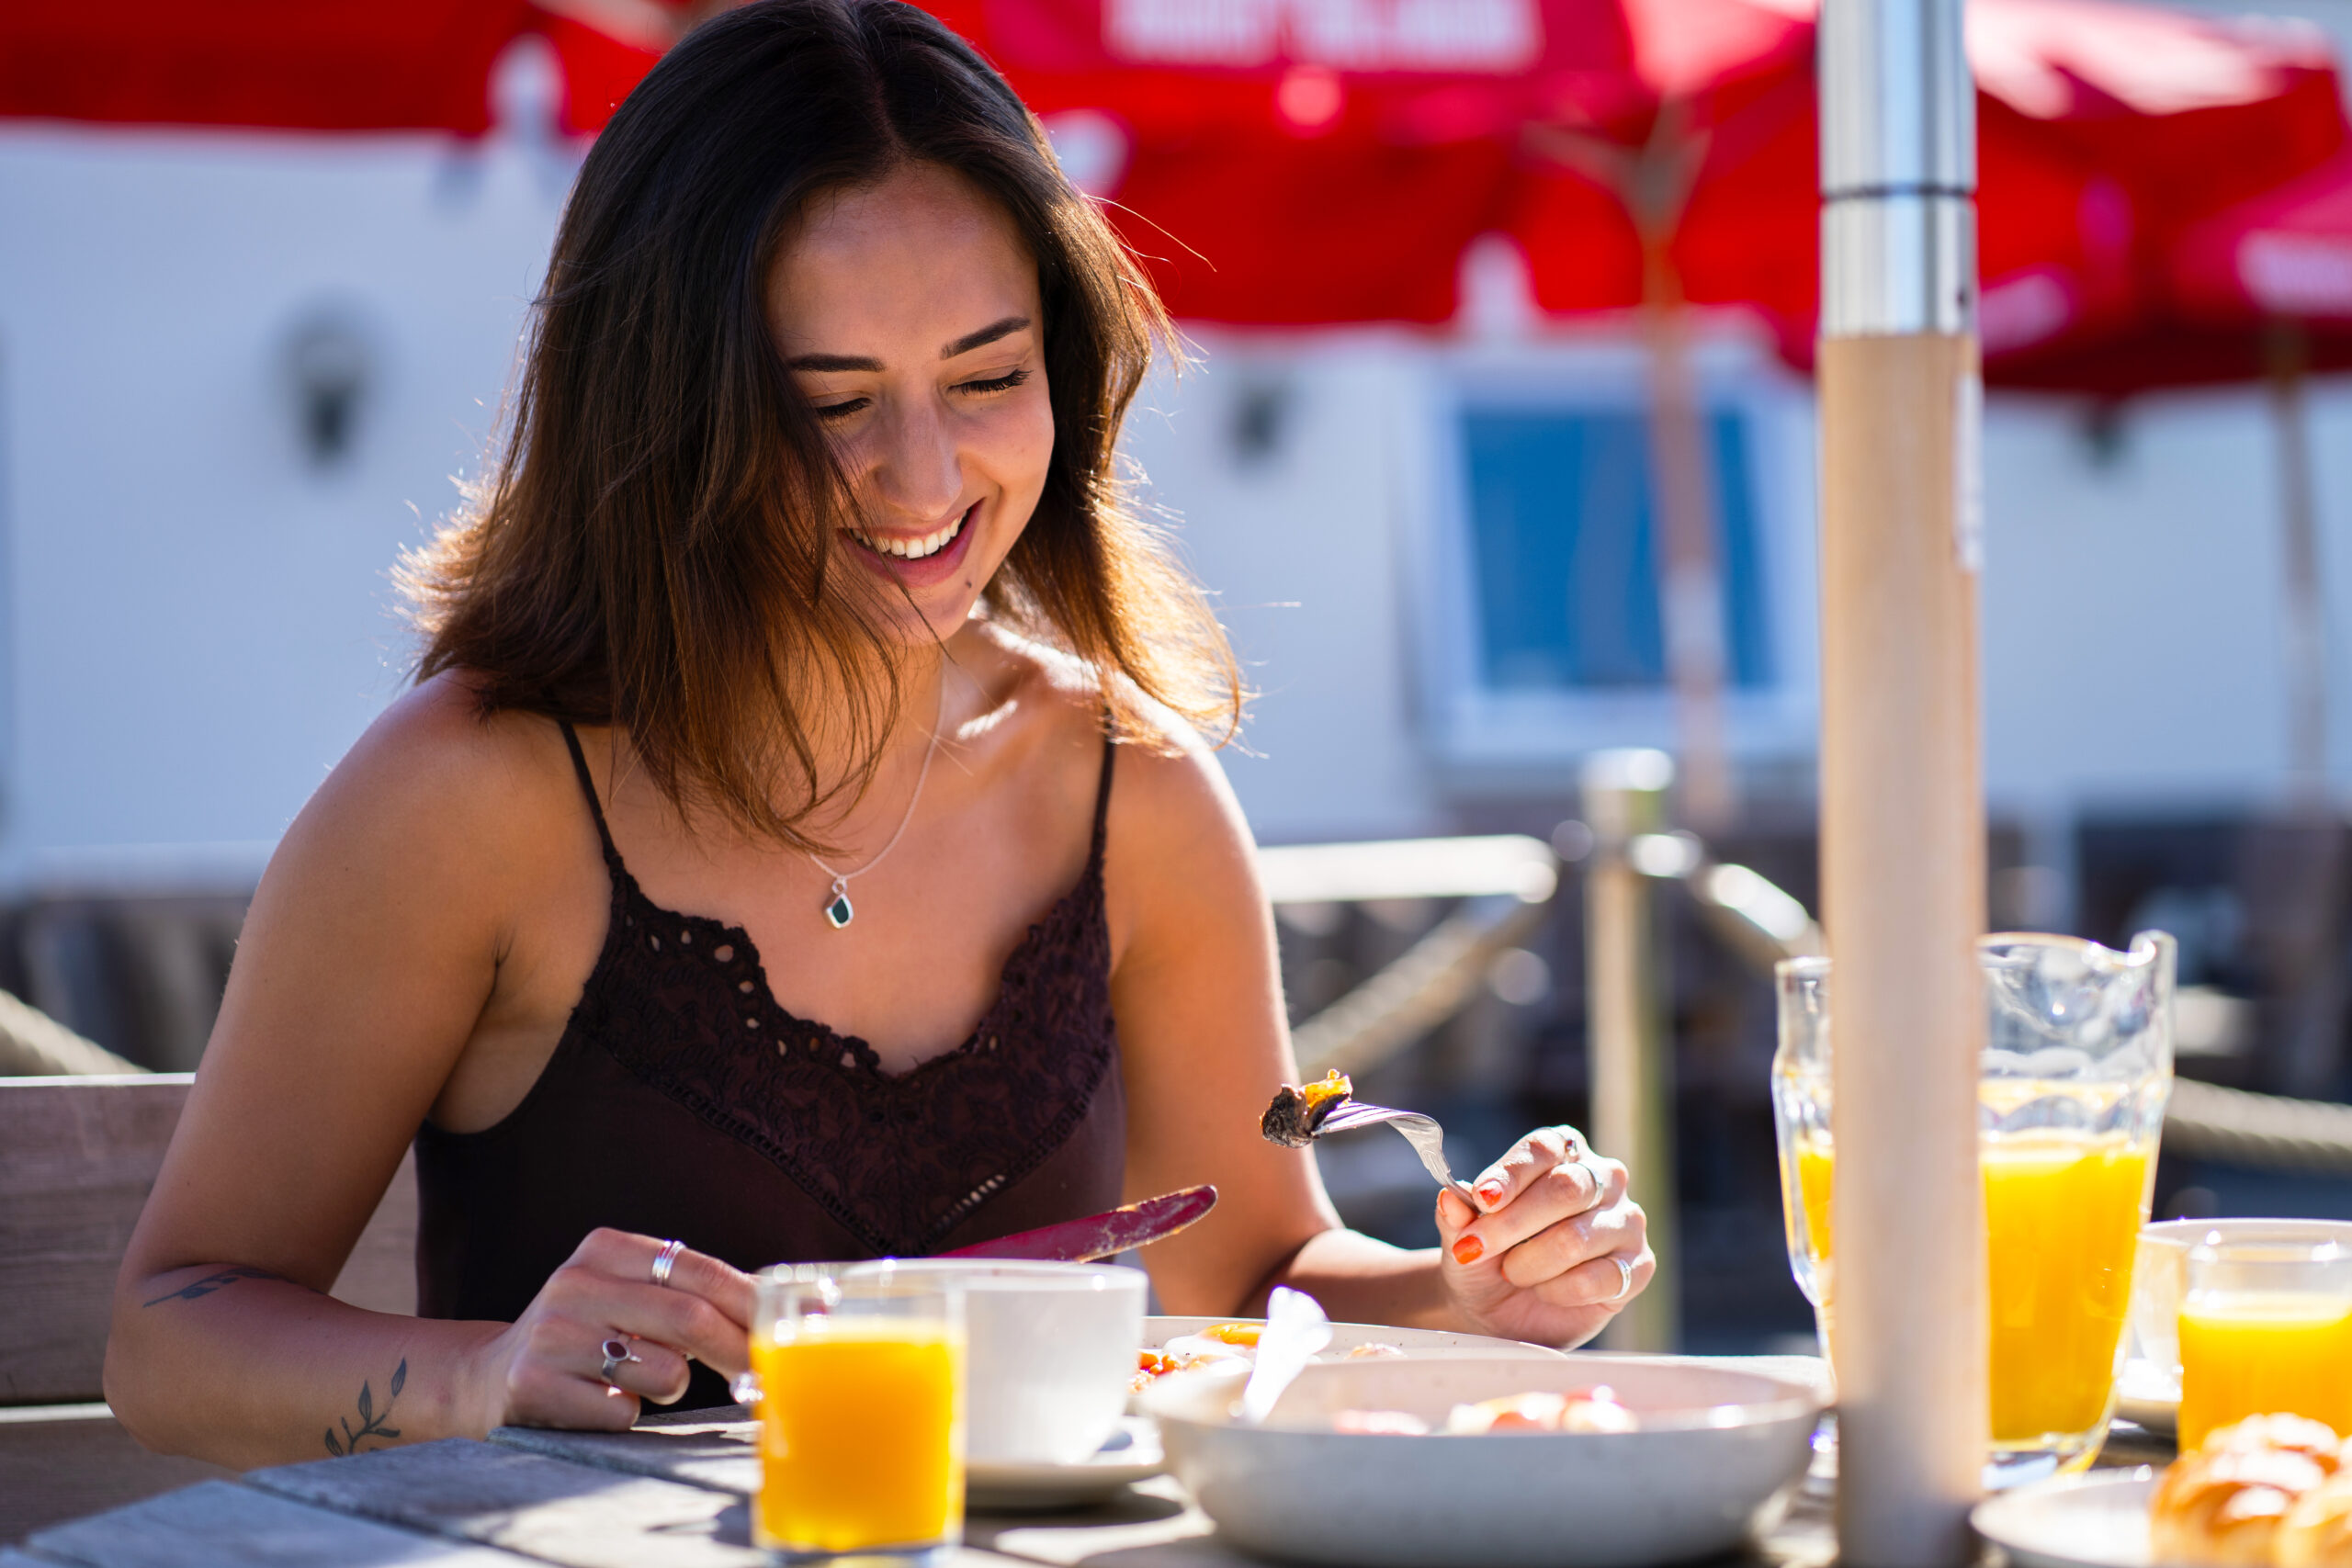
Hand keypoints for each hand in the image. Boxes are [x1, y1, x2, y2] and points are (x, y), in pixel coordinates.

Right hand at [464, 1229, 753, 1432]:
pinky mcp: (535, 1386)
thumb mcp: (625, 1295)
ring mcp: (551, 1334)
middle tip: (760, 1378)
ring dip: (671, 1387)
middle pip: (689, 1318)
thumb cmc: (585, 1338)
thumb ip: (686, 1293)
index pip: (698, 1271)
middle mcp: (575, 1282)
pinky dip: (627, 1413)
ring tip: (637, 1380)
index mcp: (605, 1249)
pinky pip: (622, 1410)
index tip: (787, 1328)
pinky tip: (596, 1402)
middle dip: (738, 1352)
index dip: (750, 1303)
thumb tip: (780, 1308)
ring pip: (663, 1371)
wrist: (487, 1379)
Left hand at [1434, 1125, 1652, 1348]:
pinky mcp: (1638, 1266)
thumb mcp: (1462, 1237)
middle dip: (1513, 1223)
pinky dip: (1560, 1289)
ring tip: (1512, 1273)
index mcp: (1563, 1152)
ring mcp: (1626, 1222)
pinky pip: (1600, 1277)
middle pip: (1566, 1188)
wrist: (1499, 1310)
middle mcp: (1602, 1178)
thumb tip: (1450, 1198)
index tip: (1482, 1198)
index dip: (1511, 1173)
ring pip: (1578, 1236)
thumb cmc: (1486, 1258)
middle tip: (1475, 1248)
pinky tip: (1545, 1291)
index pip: (1543, 1149)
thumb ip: (1457, 1216)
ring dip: (1532, 1262)